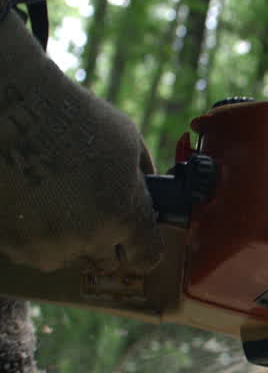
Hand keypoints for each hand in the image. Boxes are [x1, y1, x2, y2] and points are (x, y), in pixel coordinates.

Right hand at [0, 11, 161, 272]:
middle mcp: (86, 237)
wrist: (11, 111)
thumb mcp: (128, 142)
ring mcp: (44, 243)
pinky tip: (31, 202)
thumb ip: (143, 177)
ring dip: (65, 239)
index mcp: (122, 215)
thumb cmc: (72, 118)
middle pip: (104, 260)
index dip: (143, 250)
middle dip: (103, 241)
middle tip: (91, 212)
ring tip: (56, 200)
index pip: (146, 256)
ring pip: (65, 256)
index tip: (136, 245)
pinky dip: (32, 233)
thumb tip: (149, 197)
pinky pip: (29, 249)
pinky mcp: (8, 243)